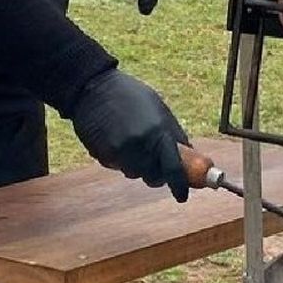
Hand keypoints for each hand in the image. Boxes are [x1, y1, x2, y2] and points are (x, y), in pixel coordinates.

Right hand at [68, 69, 190, 200]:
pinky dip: (118, 158)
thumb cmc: (130, 94)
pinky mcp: (102, 154)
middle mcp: (139, 145)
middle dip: (156, 173)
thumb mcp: (158, 107)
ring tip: (130, 139)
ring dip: (135, 164)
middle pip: (153, 176)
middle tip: (154, 161)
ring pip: (133, 172)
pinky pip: (116, 165)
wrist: (93, 86)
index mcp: (158, 132)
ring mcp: (119, 151)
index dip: (180, 186)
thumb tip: (189, 156)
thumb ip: (173, 133)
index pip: (173, 168)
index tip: (182, 196)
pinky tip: (114, 137)